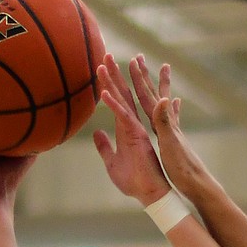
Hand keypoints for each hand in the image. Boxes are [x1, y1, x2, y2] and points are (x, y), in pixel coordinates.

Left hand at [92, 55, 171, 205]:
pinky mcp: (137, 136)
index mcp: (127, 128)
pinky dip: (113, 104)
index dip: (112, 84)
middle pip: (122, 94)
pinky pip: (123, 116)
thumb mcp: (111, 161)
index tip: (105, 67)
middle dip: (114, 73)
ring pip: (123, 99)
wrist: (149, 194)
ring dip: (112, 80)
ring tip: (105, 60)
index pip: (119, 101)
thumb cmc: (134, 181)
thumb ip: (104, 146)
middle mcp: (133, 124)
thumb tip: (97, 133)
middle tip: (107, 52)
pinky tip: (104, 91)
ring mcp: (136, 128)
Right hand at [127, 57, 209, 200]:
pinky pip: (172, 118)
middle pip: (154, 94)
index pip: (148, 97)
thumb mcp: (170, 145)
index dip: (140, 79)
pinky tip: (176, 102)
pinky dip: (172, 107)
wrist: (197, 184)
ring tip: (162, 71)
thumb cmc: (182, 168)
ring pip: (162, 102)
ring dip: (159, 86)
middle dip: (146, 76)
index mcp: (164, 124)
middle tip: (139, 57)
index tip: (132, 60)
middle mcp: (169, 124)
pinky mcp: (177, 139)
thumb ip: (165, 122)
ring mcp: (174, 130)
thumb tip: (164, 98)